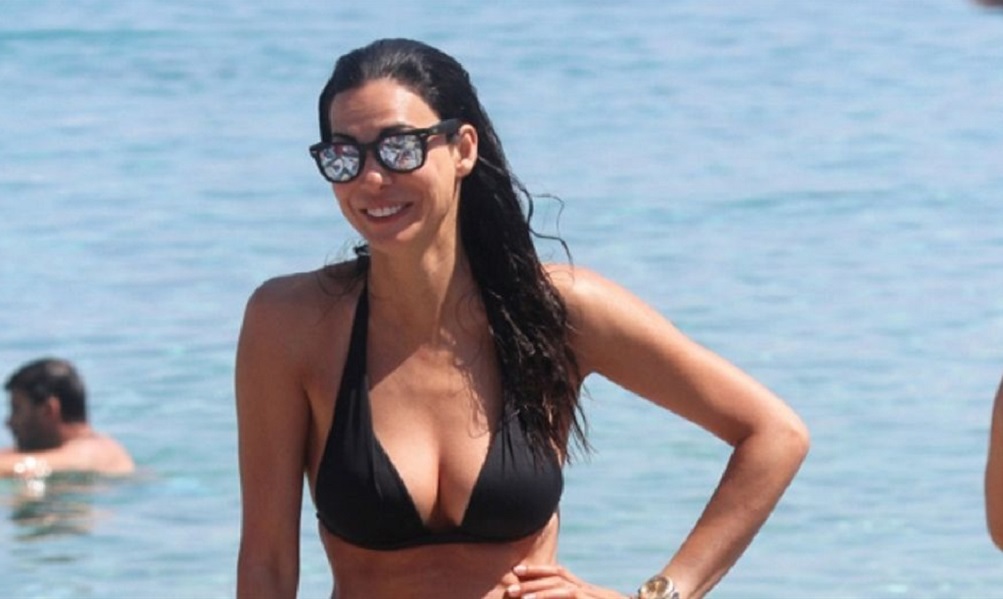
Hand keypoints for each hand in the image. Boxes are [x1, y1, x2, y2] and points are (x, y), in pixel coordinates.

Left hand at [505, 563, 630, 598]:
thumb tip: (554, 595)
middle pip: (556, 578)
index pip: (558, 572)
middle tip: (510, 588)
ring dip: (541, 592)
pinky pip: (573, 597)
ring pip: (563, 588)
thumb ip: (573, 595)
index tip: (517, 571)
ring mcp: (592, 594)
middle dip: (532, 581)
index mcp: (583, 588)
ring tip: (522, 598)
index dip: (537, 570)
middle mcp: (586, 588)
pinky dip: (556, 598)